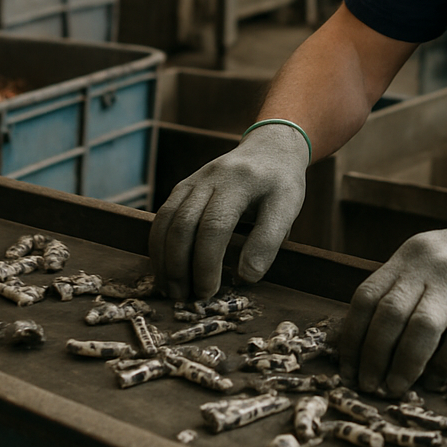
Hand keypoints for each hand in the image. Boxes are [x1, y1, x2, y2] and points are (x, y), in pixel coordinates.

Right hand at [149, 123, 308, 299]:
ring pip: (166, 221)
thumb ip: (268, 242)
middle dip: (180, 266)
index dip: (207, 263)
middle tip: (186, 298)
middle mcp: (211, 177)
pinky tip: (165, 268)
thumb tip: (246, 277)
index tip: (209, 292)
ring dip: (164, 259)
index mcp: (240, 181)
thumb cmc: (281, 183)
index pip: (215, 226)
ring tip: (171, 290)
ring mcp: (193, 180)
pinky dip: (158, 245)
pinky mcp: (183, 186)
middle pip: (183, 224)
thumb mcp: (287, 208)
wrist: (269, 148)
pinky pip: (162, 216)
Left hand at [338, 205, 446, 395]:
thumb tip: (352, 342)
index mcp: (407, 258)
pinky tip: (436, 380)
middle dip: (373, 356)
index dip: (351, 336)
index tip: (346, 369)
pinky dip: (444, 365)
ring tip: (395, 388)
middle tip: (368, 386)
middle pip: (389, 314)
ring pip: (421, 329)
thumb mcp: (424, 264)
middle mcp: (428, 266)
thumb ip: (395, 293)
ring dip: (403, 365)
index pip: (366, 297)